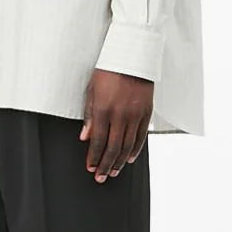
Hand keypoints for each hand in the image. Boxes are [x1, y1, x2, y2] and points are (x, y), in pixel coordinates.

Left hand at [79, 68, 152, 182]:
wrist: (132, 55)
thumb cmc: (109, 70)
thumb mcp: (91, 91)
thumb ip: (88, 116)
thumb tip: (85, 137)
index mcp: (104, 109)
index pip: (98, 141)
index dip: (94, 157)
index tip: (91, 167)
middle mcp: (120, 115)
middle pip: (112, 148)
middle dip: (105, 165)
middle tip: (101, 176)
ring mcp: (135, 115)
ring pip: (127, 146)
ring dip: (119, 162)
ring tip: (114, 171)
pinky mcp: (146, 113)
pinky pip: (141, 137)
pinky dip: (135, 150)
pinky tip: (129, 158)